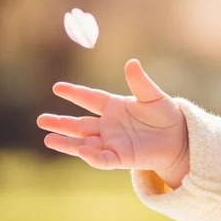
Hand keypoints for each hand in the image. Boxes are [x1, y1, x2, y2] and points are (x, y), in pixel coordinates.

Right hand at [37, 58, 189, 186]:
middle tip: (41, 120)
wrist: (180, 139)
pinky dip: (91, 155)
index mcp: (114, 106)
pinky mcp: (120, 157)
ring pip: (83, 143)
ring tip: (47, 138)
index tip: (57, 87)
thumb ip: (140, 82)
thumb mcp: (154, 96)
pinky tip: (81, 150)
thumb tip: (131, 63)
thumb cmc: (166, 115)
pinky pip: (102, 158)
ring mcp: (112, 142)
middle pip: (79, 124)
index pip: (89, 98)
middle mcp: (108, 125)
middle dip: (60, 122)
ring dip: (66, 142)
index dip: (74, 93)